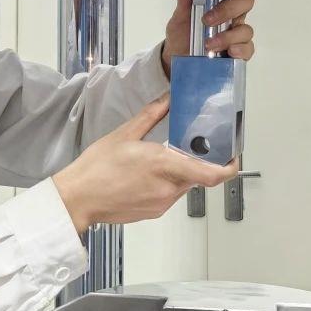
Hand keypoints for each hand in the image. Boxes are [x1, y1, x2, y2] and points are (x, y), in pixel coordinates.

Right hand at [52, 94, 239, 234]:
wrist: (77, 199)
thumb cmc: (97, 167)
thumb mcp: (125, 133)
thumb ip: (152, 114)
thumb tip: (169, 99)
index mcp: (164, 165)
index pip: (211, 174)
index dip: (229, 167)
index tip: (234, 157)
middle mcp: (168, 188)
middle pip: (197, 176)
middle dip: (196, 161)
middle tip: (188, 145)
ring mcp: (162, 203)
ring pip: (184, 186)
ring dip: (179, 172)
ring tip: (157, 158)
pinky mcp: (154, 212)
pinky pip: (170, 195)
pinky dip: (166, 183)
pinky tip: (145, 174)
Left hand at [161, 0, 255, 76]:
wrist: (178, 60)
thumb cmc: (182, 35)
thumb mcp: (179, 17)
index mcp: (221, 0)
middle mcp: (233, 14)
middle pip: (246, 1)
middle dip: (229, 8)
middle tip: (208, 20)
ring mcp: (238, 32)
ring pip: (246, 28)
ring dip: (228, 35)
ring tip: (209, 44)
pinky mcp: (240, 51)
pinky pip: (248, 48)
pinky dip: (239, 49)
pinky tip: (228, 52)